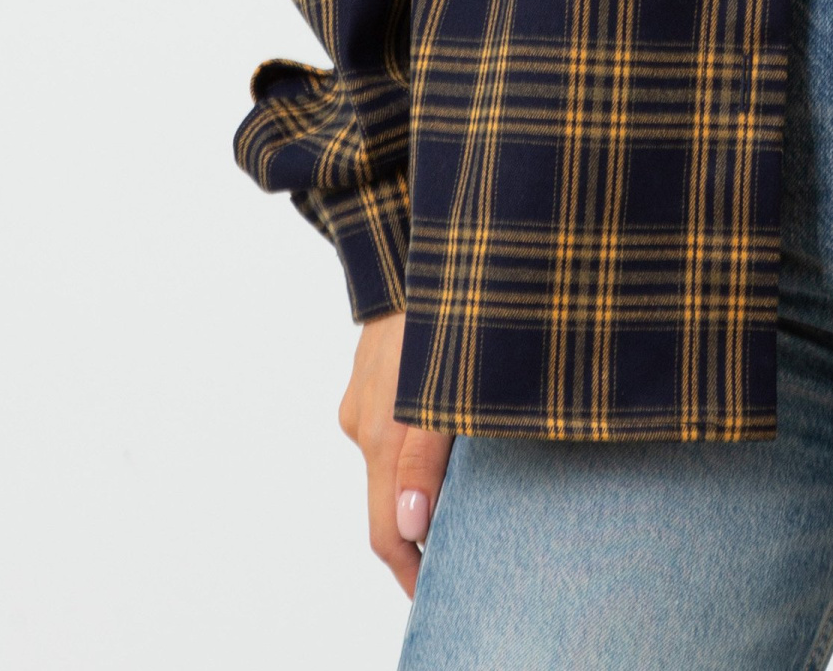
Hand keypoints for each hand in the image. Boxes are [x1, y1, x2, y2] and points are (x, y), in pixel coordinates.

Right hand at [337, 311, 450, 597]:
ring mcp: (363, 400)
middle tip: (465, 547)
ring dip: (422, 479)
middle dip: (421, 529)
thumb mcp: (449, 379)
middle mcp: (364, 423)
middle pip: (387, 501)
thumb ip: (429, 454)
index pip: (385, 531)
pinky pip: (392, 427)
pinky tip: (451, 429)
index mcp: (380, 432)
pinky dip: (417, 441)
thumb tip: (412, 524)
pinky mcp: (370, 379)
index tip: (435, 593)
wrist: (406, 239)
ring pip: (392, 461)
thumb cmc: (444, 302)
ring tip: (469, 484)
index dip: (410, 569)